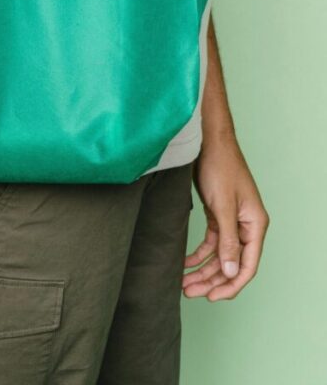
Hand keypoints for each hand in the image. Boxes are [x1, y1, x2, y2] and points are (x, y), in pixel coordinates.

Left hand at [183, 133, 269, 300]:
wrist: (208, 141)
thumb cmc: (220, 167)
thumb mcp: (223, 206)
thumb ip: (228, 240)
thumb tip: (232, 273)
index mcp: (255, 225)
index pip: (247, 265)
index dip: (231, 285)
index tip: (212, 297)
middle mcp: (246, 226)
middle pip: (231, 264)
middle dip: (211, 280)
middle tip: (189, 292)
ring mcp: (232, 221)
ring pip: (219, 255)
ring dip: (203, 270)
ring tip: (183, 283)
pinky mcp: (218, 215)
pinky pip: (211, 242)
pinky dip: (198, 254)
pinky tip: (184, 263)